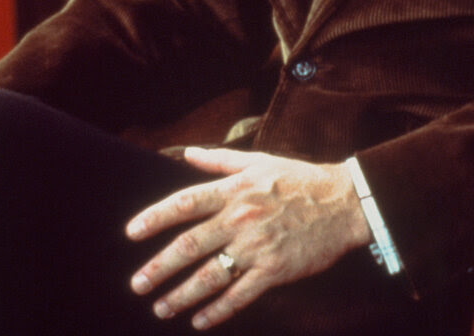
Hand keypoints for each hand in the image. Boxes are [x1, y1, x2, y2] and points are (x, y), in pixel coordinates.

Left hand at [126, 147, 370, 330]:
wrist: (342, 202)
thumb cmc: (299, 179)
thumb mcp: (259, 161)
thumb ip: (220, 160)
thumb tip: (187, 153)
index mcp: (234, 190)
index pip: (185, 203)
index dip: (155, 218)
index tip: (131, 233)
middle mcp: (240, 218)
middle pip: (189, 245)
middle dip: (158, 267)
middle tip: (137, 284)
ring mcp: (257, 247)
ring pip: (209, 276)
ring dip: (181, 296)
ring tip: (160, 308)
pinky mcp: (274, 271)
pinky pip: (239, 296)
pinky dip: (216, 311)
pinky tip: (199, 321)